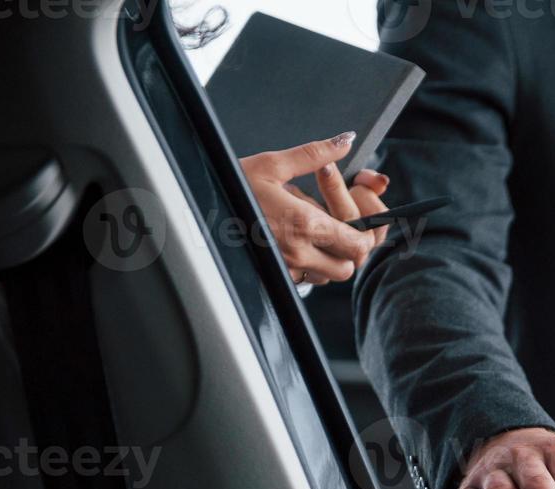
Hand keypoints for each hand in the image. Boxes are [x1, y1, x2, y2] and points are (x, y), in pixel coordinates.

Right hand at [239, 132, 389, 285]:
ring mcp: (284, 267)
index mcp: (304, 223)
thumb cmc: (229, 183)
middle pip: (348, 268)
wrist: (191, 205)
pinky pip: (305, 280)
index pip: (357, 245)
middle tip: (338, 227)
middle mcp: (297, 251)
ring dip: (330, 259)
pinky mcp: (272, 275)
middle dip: (349, 250)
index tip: (355, 221)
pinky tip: (295, 242)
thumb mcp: (272, 164)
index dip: (363, 235)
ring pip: (327, 278)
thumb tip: (345, 141)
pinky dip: (309, 266)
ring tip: (314, 233)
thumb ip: (314, 154)